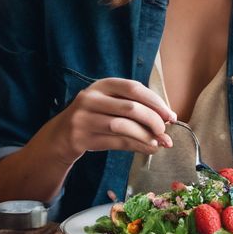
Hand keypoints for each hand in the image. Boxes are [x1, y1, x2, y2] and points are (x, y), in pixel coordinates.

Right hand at [37, 78, 176, 162]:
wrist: (61, 136)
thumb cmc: (94, 117)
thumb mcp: (109, 104)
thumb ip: (134, 107)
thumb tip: (168, 120)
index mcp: (102, 85)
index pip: (133, 88)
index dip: (155, 102)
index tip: (171, 115)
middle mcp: (91, 98)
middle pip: (130, 108)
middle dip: (153, 120)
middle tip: (166, 132)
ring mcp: (84, 118)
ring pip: (123, 127)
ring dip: (145, 136)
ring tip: (160, 143)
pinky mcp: (81, 137)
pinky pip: (116, 142)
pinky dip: (136, 146)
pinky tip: (149, 148)